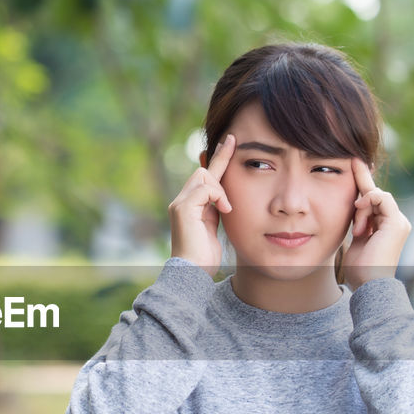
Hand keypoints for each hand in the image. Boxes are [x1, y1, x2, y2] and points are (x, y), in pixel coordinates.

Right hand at [169, 133, 233, 275]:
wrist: (192, 272)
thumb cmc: (205, 257)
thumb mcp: (215, 228)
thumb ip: (217, 209)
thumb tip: (228, 197)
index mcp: (191, 206)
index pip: (205, 176)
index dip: (219, 158)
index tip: (231, 141)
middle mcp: (181, 201)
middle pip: (204, 170)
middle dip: (221, 160)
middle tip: (234, 143)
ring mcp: (180, 203)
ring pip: (203, 175)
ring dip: (220, 188)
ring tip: (226, 209)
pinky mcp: (182, 208)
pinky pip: (204, 188)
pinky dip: (218, 196)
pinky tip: (224, 210)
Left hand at [341, 158, 410, 290]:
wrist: (368, 283)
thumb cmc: (360, 268)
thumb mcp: (356, 239)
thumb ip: (358, 222)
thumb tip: (352, 208)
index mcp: (385, 226)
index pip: (373, 199)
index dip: (363, 181)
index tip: (353, 163)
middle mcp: (395, 222)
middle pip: (375, 194)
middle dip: (361, 183)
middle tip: (353, 161)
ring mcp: (398, 222)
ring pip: (378, 195)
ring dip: (361, 207)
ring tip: (356, 228)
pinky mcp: (397, 222)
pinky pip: (383, 198)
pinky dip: (369, 201)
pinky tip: (359, 212)